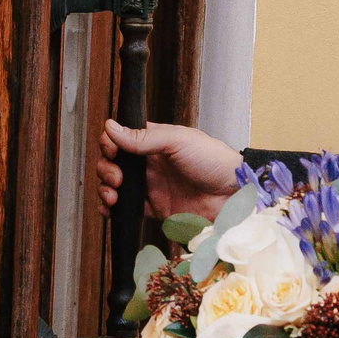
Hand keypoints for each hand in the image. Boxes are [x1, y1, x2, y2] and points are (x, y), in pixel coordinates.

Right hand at [95, 120, 243, 222]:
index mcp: (155, 142)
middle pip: (114, 163)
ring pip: (116, 186)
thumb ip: (144, 137)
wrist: (232, 197)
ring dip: (106, 189)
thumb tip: (111, 128)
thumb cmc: (214, 161)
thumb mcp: (178, 140)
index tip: (111, 151)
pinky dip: (113, 209)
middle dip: (106, 169)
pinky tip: (111, 209)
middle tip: (116, 177)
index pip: (122, 138)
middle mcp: (150, 163)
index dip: (110, 144)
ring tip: (113, 194)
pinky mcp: (156, 209)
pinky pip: (128, 208)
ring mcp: (152, 186)